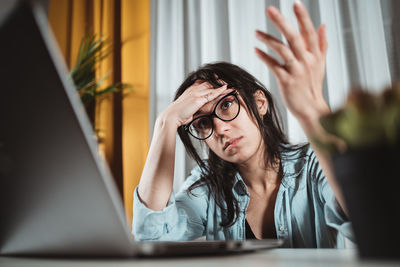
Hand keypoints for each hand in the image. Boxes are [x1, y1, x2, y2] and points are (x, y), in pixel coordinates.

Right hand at [164, 81, 228, 127]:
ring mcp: (195, 93)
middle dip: (219, 82)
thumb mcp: (187, 109)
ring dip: (222, 86)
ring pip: (212, 87)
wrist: (172, 116)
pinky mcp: (198, 99)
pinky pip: (211, 94)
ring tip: (231, 86)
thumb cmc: (178, 115)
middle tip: (228, 82)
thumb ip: (193, 108)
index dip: (212, 81)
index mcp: (190, 90)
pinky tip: (226, 89)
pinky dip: (219, 91)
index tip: (219, 80)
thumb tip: (195, 113)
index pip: (203, 82)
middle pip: (209, 82)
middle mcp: (193, 89)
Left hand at [255, 1, 329, 123]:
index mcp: (315, 55)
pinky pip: (274, 66)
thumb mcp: (320, 64)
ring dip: (268, 39)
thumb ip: (322, 44)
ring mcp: (297, 71)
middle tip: (270, 10)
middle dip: (282, 22)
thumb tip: (323, 25)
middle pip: (294, 37)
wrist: (311, 108)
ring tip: (256, 32)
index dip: (303, 17)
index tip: (296, 3)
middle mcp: (307, 61)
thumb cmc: (313, 85)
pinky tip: (256, 50)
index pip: (309, 32)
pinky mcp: (287, 81)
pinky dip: (264, 57)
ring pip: (282, 50)